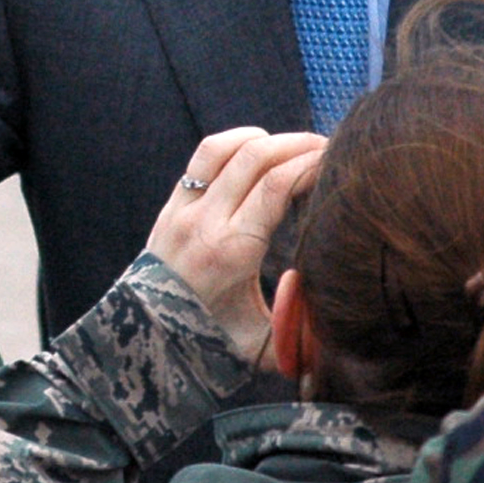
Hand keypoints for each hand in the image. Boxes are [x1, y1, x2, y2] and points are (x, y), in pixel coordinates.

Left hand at [144, 127, 329, 360]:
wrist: (147, 334)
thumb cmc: (210, 340)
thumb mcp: (260, 343)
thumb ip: (297, 326)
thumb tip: (335, 310)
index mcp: (233, 251)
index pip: (275, 187)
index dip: (310, 165)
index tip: (337, 162)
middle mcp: (206, 222)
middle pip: (255, 158)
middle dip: (297, 145)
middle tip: (328, 148)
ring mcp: (184, 208)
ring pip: (224, 149)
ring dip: (265, 139)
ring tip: (296, 146)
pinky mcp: (173, 204)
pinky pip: (202, 157)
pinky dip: (233, 142)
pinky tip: (259, 147)